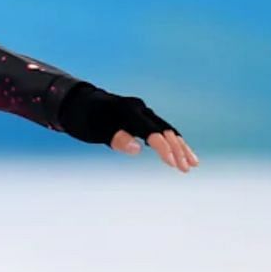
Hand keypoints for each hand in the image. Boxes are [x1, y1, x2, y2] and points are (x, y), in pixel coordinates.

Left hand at [58, 82, 199, 173]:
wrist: (78, 102)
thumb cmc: (83, 118)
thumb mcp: (94, 130)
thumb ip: (116, 138)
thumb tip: (137, 149)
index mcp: (128, 111)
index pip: (151, 131)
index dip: (163, 148)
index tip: (173, 164)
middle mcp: (139, 108)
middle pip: (164, 129)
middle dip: (177, 149)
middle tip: (186, 169)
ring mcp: (141, 111)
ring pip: (166, 129)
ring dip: (180, 146)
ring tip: (192, 164)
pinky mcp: (141, 116)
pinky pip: (160, 129)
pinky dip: (171, 141)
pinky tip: (182, 153)